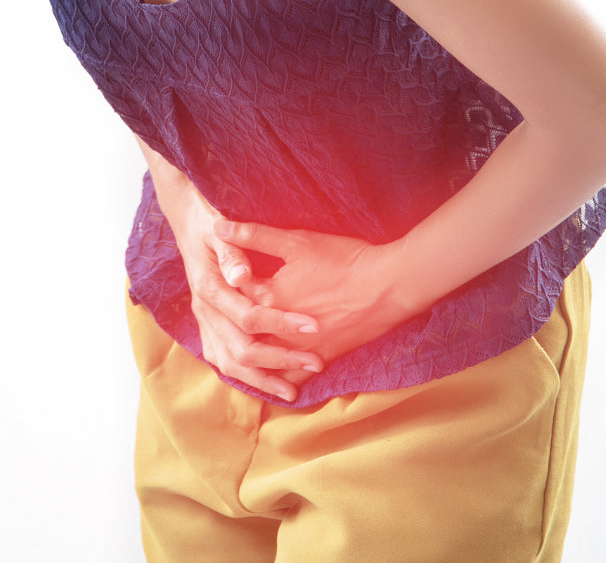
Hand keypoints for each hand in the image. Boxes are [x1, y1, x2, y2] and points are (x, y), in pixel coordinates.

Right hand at [166, 187, 324, 401]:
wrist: (188, 220)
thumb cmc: (209, 220)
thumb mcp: (219, 226)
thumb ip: (233, 252)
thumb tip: (241, 277)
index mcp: (209, 287)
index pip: (249, 317)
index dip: (282, 325)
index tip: (315, 327)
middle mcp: (204, 310)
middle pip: (241, 350)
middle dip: (281, 360)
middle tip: (317, 362)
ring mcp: (203, 321)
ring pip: (229, 363)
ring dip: (262, 379)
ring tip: (293, 391)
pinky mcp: (207, 326)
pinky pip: (223, 360)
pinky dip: (245, 376)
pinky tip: (267, 382)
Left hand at [214, 220, 416, 365]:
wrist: (389, 286)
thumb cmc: (343, 260)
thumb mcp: (296, 242)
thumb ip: (254, 235)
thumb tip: (217, 226)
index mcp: (268, 298)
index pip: (233, 296)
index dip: (225, 287)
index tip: (217, 281)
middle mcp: (279, 330)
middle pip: (243, 335)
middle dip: (229, 328)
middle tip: (217, 323)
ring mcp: (300, 348)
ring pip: (264, 363)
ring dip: (249, 361)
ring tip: (235, 356)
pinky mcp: (322, 358)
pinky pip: (293, 378)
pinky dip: (279, 379)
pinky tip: (271, 379)